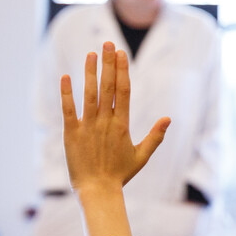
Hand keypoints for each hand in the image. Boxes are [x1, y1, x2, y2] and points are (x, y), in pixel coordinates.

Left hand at [61, 42, 169, 194]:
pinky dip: (67, 93)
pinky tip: (66, 76)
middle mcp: (105, 122)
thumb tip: (168, 119)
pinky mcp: (72, 134)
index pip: (123, 91)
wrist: (98, 192)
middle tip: (107, 43)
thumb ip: (155, 136)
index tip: (120, 53)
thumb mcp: (142, 156)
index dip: (122, 70)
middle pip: (108, 87)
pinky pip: (68, 110)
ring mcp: (88, 127)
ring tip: (90, 54)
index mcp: (122, 125)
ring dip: (90, 73)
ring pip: (89, 95)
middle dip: (108, 63)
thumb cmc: (119, 175)